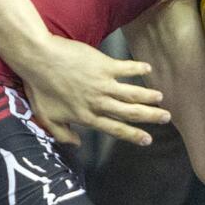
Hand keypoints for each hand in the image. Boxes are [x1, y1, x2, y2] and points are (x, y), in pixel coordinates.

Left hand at [21, 34, 169, 146]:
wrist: (39, 60)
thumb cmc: (39, 87)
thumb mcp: (46, 117)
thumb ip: (62, 134)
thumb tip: (77, 144)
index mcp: (87, 116)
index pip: (115, 129)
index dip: (133, 135)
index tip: (147, 140)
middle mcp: (99, 103)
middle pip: (130, 113)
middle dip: (150, 116)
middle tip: (166, 118)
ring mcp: (103, 84)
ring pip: (132, 93)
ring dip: (148, 96)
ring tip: (160, 97)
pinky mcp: (104, 66)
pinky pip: (127, 68)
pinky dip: (138, 69)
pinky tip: (148, 69)